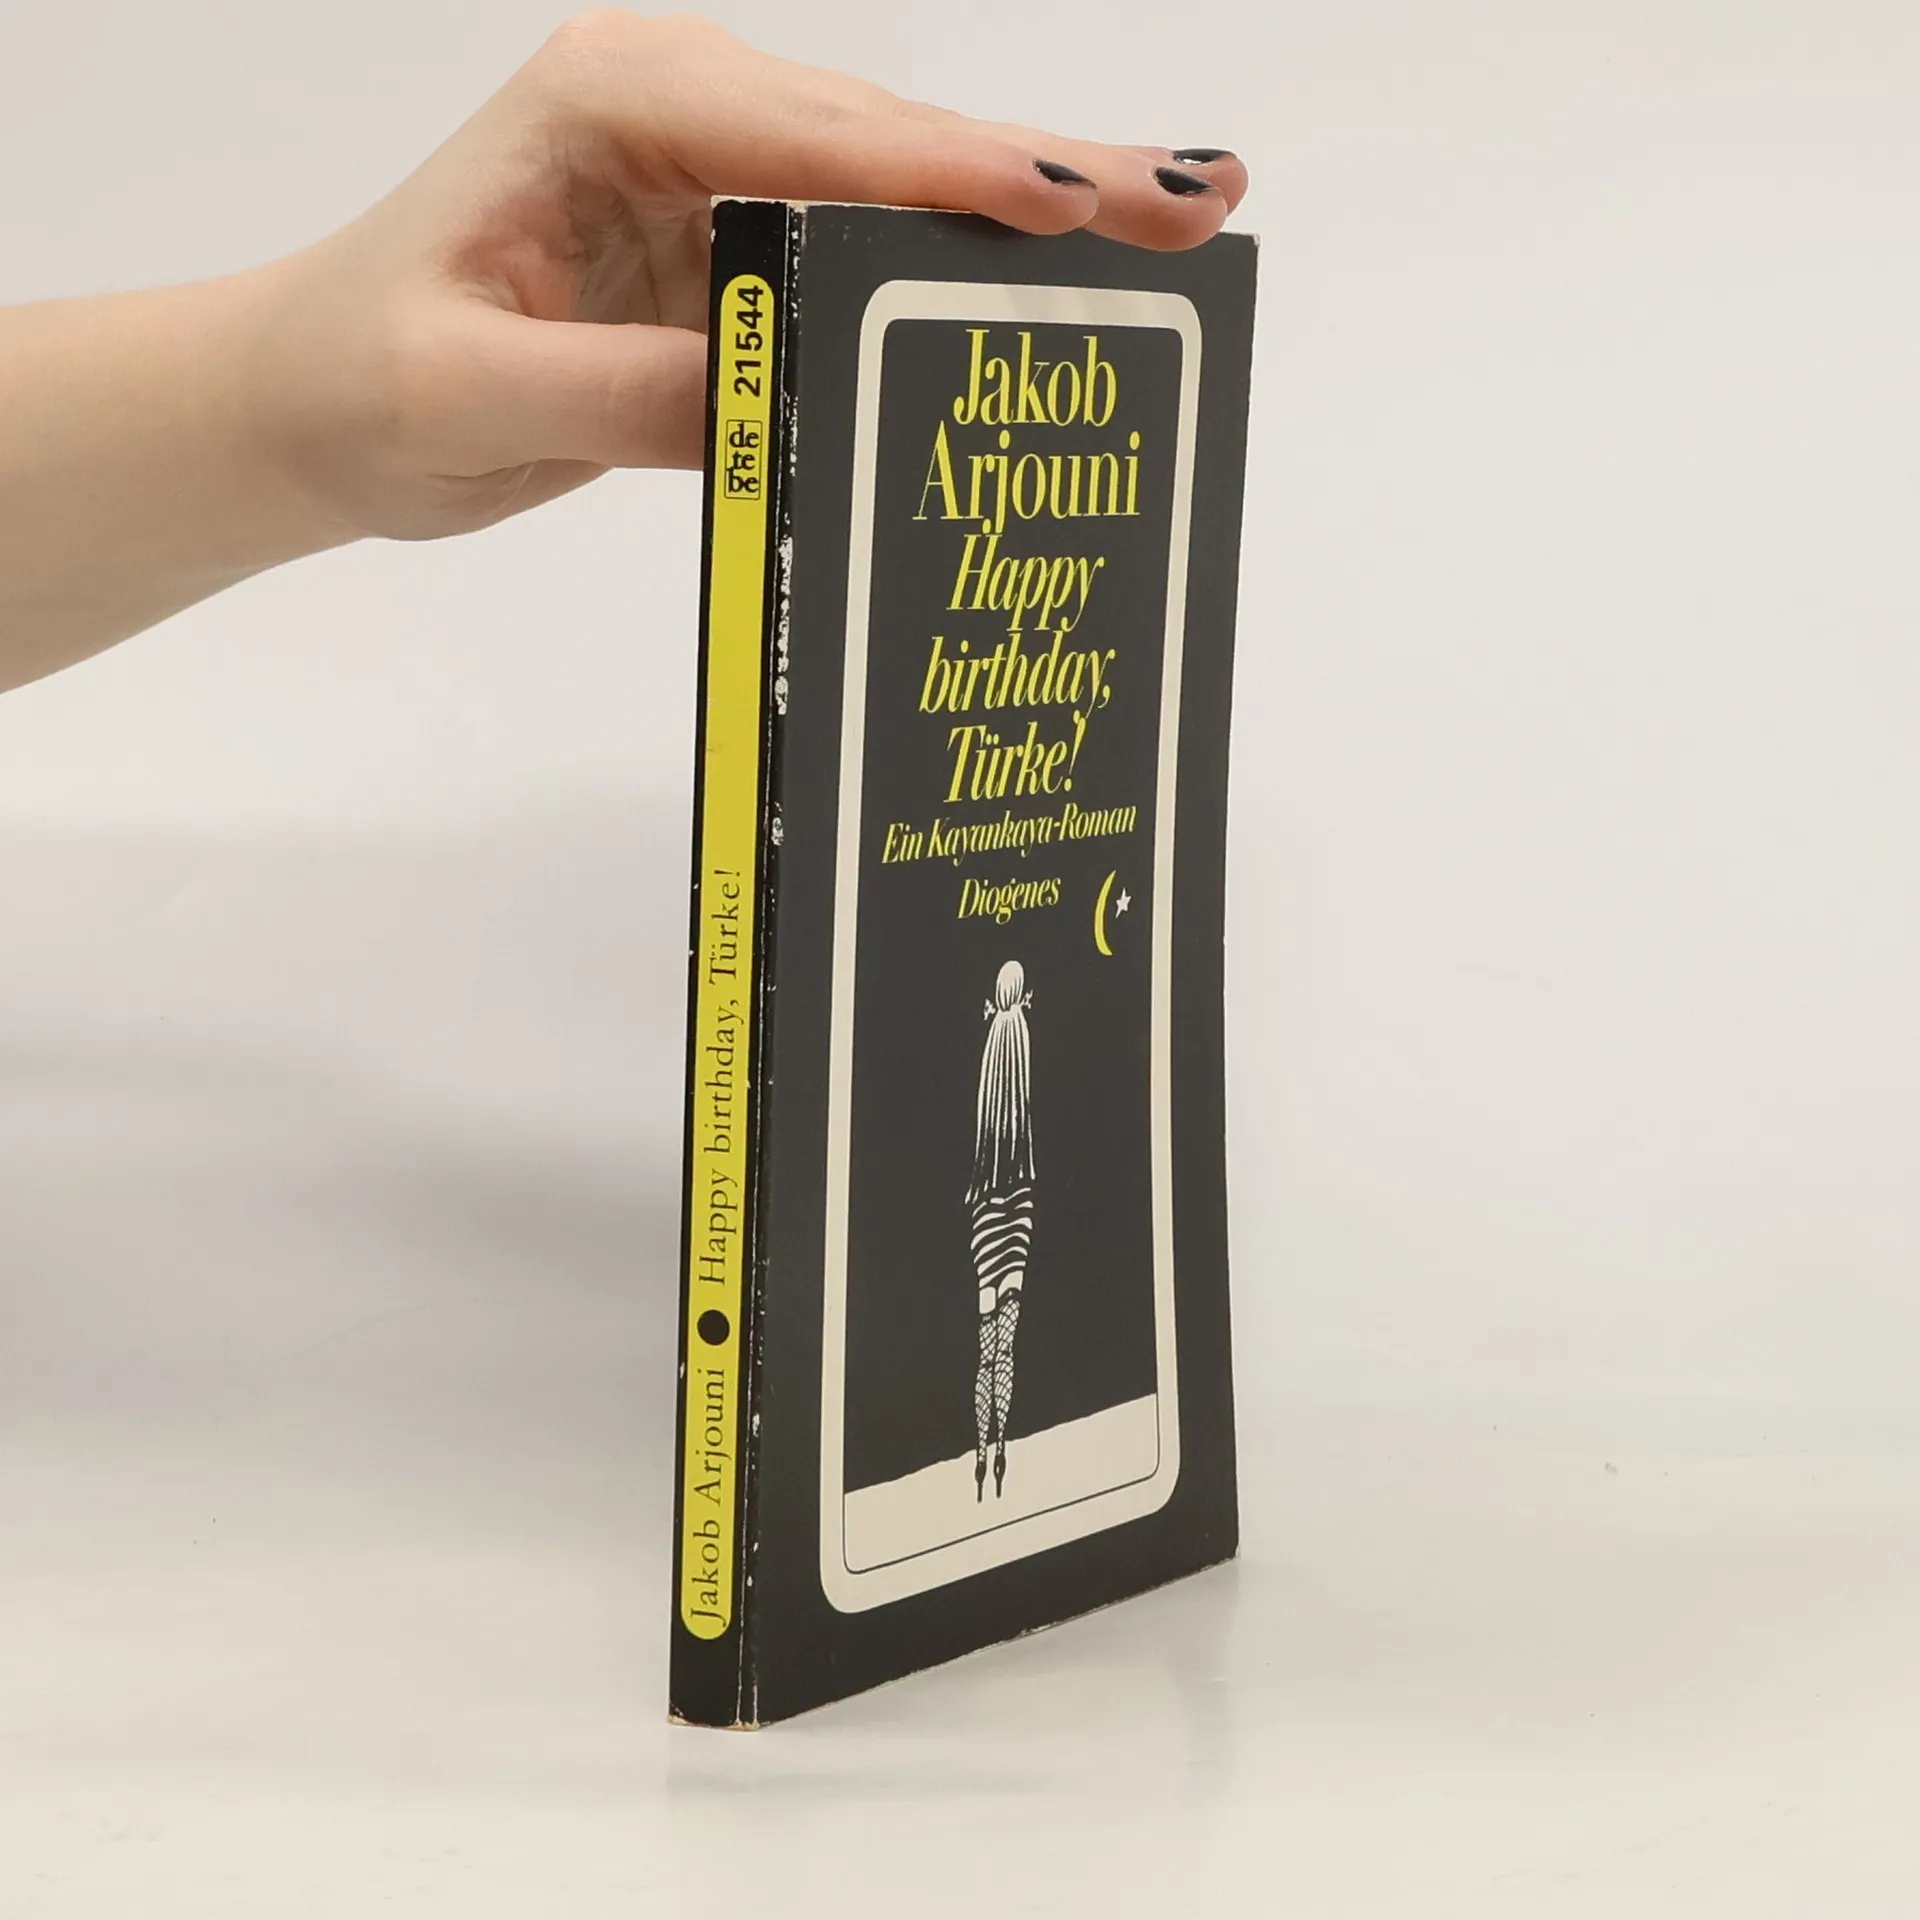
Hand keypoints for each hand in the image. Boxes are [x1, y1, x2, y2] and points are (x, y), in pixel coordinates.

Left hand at [255, 10, 1249, 541]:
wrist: (320, 403)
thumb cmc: (368, 374)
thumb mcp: (475, 393)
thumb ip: (629, 395)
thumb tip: (788, 407)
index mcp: (616, 99)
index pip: (810, 133)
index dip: (948, 173)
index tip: (1066, 205)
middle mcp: (685, 112)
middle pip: (893, 140)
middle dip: (1046, 172)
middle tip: (1195, 200)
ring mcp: (722, 180)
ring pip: (904, 190)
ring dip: (1038, 211)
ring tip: (1179, 222)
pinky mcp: (738, 254)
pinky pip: (870, 258)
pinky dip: (967, 275)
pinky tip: (1060, 285)